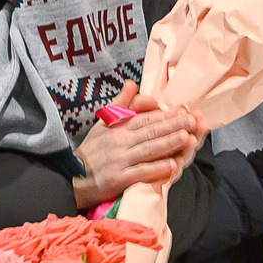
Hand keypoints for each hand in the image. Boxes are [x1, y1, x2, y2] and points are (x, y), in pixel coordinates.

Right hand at [70, 82, 200, 208]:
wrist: (71, 179)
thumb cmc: (90, 152)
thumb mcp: (101, 124)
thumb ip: (120, 104)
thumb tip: (132, 83)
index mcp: (117, 128)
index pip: (144, 118)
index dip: (165, 114)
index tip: (183, 111)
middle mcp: (119, 142)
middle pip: (150, 131)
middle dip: (173, 125)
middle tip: (191, 120)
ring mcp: (119, 160)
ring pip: (148, 150)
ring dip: (168, 143)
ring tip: (187, 138)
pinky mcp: (118, 179)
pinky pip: (141, 172)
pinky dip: (156, 169)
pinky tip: (171, 165)